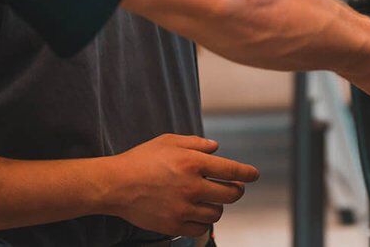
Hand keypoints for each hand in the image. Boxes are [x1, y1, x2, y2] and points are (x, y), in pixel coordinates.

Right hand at [98, 134, 258, 237]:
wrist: (115, 185)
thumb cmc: (141, 160)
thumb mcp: (168, 141)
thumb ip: (196, 143)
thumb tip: (216, 148)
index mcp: (193, 162)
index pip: (232, 170)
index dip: (247, 173)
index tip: (254, 175)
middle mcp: (192, 186)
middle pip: (231, 194)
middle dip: (236, 191)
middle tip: (233, 189)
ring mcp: (183, 207)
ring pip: (217, 213)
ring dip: (217, 206)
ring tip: (209, 200)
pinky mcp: (174, 224)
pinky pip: (201, 228)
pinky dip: (203, 222)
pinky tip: (197, 213)